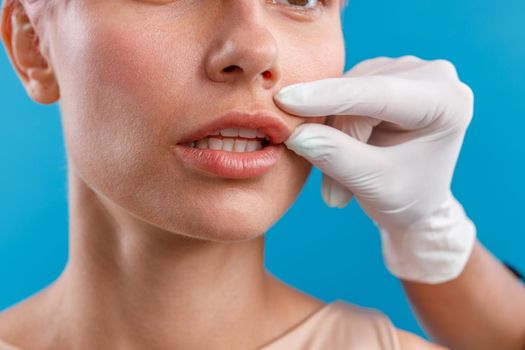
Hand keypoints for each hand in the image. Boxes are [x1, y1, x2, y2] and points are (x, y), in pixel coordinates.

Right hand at [274, 56, 476, 283]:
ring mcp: (407, 70)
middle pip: (361, 93)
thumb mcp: (374, 185)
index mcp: (447, 101)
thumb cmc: (407, 197)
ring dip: (332, 135)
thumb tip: (296, 134)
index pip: (380, 93)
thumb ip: (336, 157)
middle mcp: (432, 75)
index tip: (285, 102)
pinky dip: (333, 123)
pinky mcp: (384, 73)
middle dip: (335, 136)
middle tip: (330, 190)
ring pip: (347, 91)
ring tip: (340, 183)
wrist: (417, 200)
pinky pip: (343, 90)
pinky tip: (340, 152)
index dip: (329, 98)